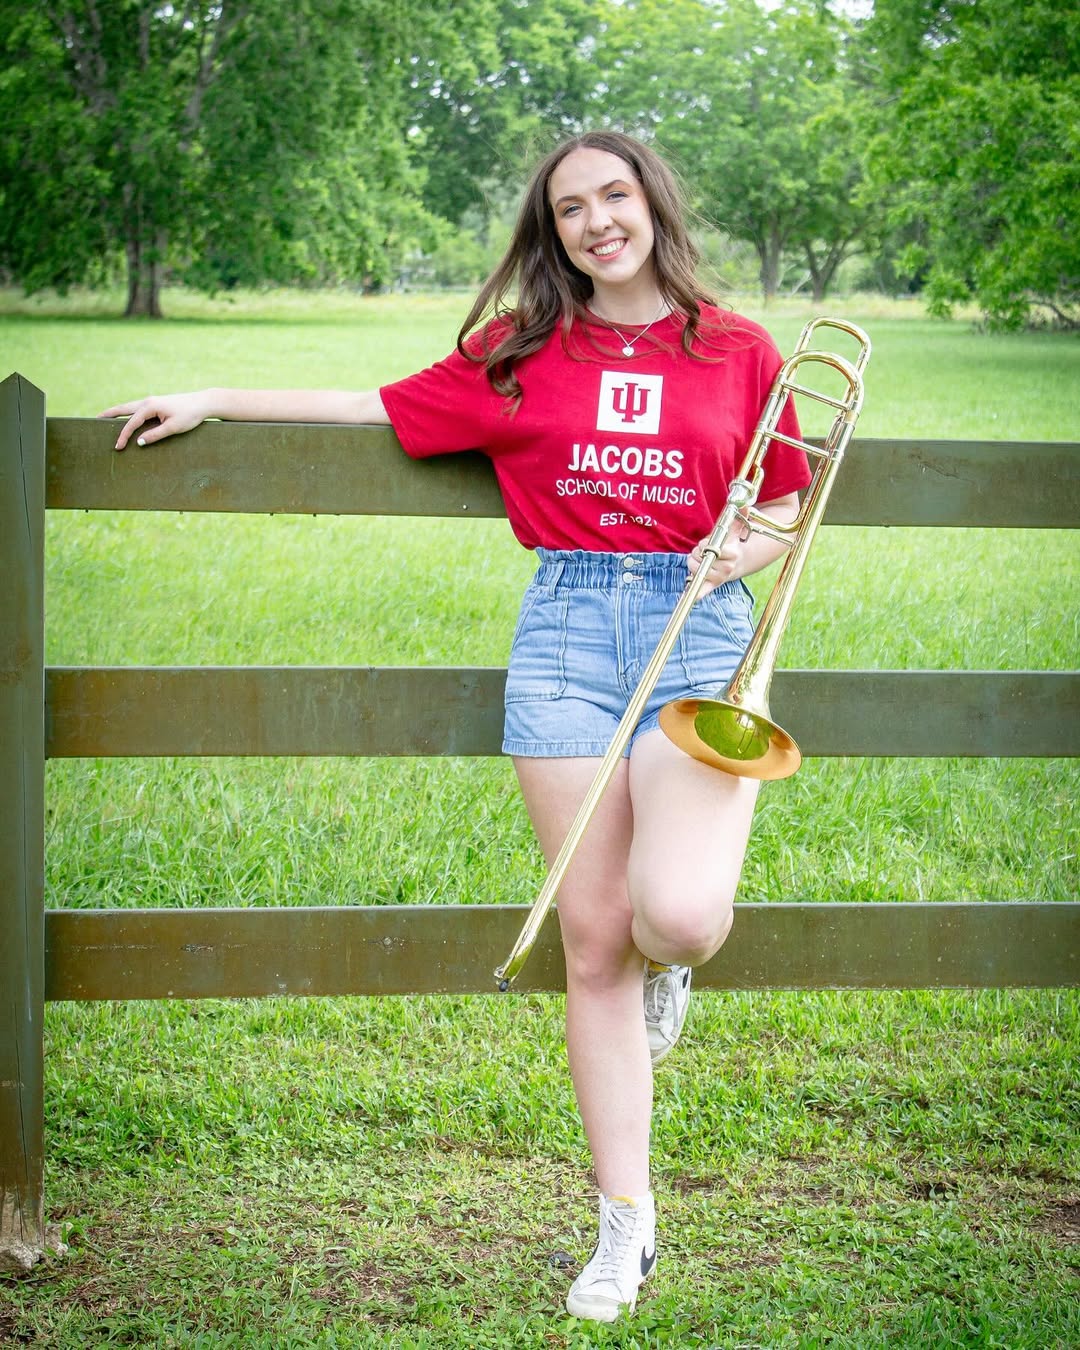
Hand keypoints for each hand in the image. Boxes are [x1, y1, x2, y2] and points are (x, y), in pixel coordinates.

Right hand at [98, 391, 214, 449]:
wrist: (202, 403)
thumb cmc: (190, 415)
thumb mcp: (173, 428)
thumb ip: (155, 435)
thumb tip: (139, 442)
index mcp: (150, 406)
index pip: (131, 422)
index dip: (124, 435)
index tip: (118, 447)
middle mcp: (147, 401)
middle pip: (123, 408)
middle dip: (109, 415)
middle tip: (95, 420)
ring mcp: (151, 401)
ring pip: (129, 407)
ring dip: (116, 412)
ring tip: (104, 418)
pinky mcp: (156, 404)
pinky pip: (136, 409)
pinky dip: (127, 413)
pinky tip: (125, 418)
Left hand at [686, 516, 748, 595]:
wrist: (736, 563)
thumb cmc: (730, 544)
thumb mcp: (733, 530)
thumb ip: (739, 517)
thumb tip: (745, 504)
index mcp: (732, 554)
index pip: (709, 548)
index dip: (703, 545)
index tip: (706, 544)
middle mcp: (727, 568)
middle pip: (699, 558)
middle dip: (697, 552)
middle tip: (703, 552)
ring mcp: (719, 578)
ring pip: (694, 568)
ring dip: (693, 562)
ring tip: (701, 560)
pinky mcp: (712, 585)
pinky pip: (704, 590)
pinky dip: (700, 593)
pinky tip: (696, 595)